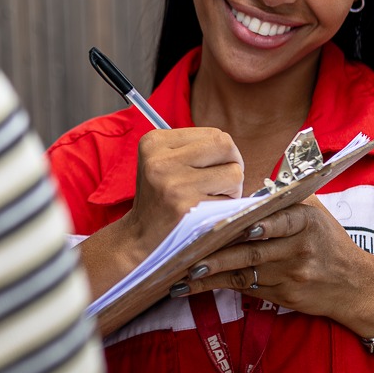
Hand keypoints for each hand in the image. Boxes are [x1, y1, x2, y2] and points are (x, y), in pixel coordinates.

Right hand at [121, 127, 244, 258]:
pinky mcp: (187, 209)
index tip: (215, 168)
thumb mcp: (163, 163)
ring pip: (234, 173)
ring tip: (212, 198)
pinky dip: (225, 208)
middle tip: (224, 181)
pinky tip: (207, 214)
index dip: (224, 152)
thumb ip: (194, 148)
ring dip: (233, 189)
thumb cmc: (160, 199)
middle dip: (234, 164)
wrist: (139, 238)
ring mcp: (174, 185)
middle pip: (226, 146)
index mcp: (154, 142)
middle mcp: (161, 161)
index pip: (214, 133)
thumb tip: (233, 148)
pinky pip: (229, 201)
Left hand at [170, 197, 373, 336]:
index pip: (283, 222)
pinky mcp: (283, 296)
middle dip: (222, 254)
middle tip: (192, 255)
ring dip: (214, 274)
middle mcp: (299, 249)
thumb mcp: (316, 212)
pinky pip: (247, 289)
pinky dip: (220, 287)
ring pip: (246, 273)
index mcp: (307, 221)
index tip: (241, 227)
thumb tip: (250, 187)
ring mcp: (291, 275)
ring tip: (185, 272)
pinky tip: (194, 287)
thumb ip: (285, 198)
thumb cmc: (328, 241)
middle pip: (255, 252)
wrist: (355, 285)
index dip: (263, 226)